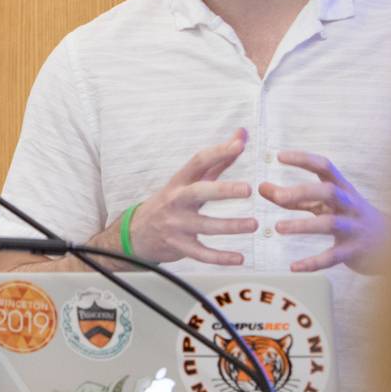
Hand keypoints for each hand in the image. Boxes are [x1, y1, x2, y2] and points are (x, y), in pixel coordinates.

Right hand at [125, 130, 258, 265]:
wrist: (137, 232)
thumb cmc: (172, 201)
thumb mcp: (190, 179)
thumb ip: (219, 159)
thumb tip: (242, 133)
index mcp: (181, 181)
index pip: (198, 162)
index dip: (218, 152)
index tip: (239, 144)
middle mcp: (177, 200)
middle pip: (199, 192)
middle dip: (223, 191)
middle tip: (248, 189)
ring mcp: (176, 224)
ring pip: (205, 226)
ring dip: (230, 226)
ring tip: (253, 224)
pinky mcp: (179, 246)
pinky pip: (201, 254)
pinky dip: (220, 258)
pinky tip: (239, 258)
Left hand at [259, 150, 388, 273]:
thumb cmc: (350, 218)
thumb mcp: (325, 204)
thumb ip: (294, 198)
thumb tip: (261, 187)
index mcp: (342, 188)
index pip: (324, 166)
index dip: (303, 159)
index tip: (279, 156)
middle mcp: (349, 204)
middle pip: (328, 192)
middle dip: (303, 192)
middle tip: (277, 195)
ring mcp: (354, 228)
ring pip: (330, 223)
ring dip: (303, 225)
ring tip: (278, 228)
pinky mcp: (354, 251)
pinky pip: (332, 256)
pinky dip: (313, 262)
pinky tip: (293, 267)